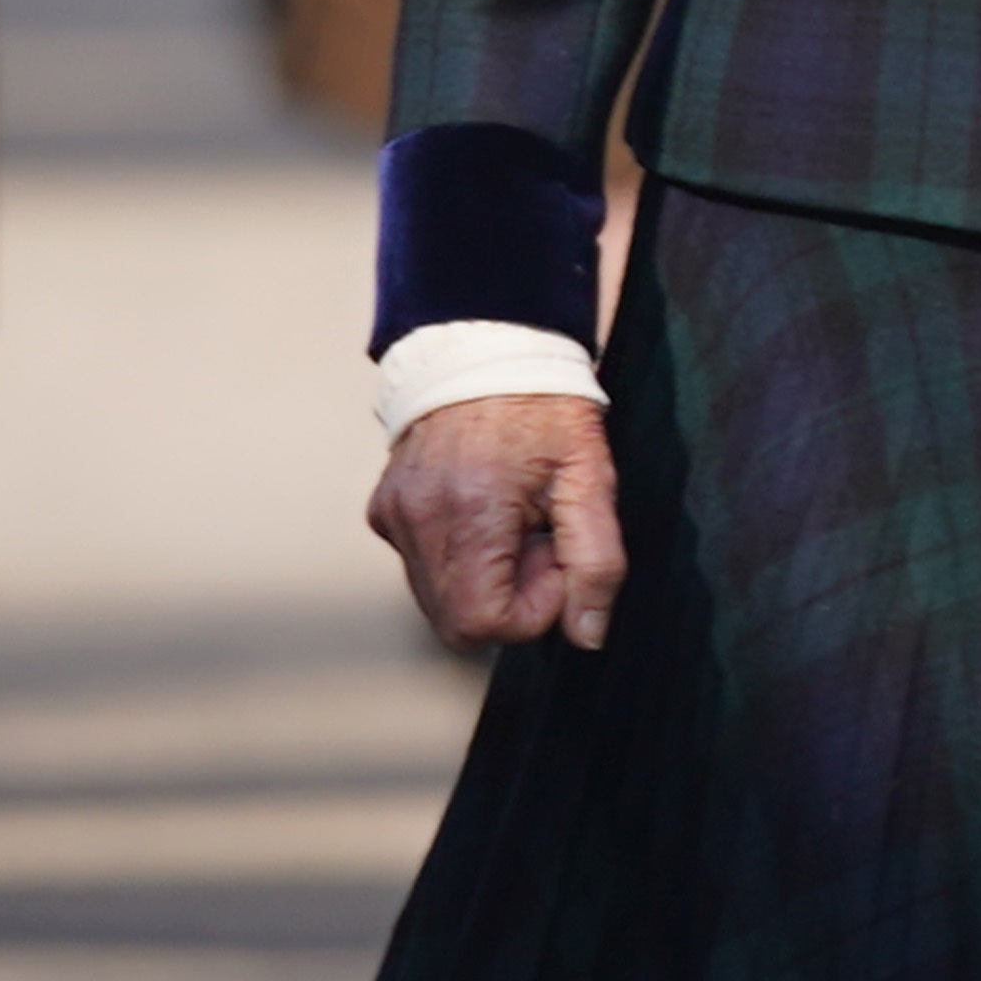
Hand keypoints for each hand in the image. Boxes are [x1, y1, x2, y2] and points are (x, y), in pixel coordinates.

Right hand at [370, 395, 626, 653]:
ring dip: (483, 581)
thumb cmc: (543, 405)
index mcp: (471, 511)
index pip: (484, 623)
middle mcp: (419, 518)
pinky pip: (420, 566)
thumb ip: (596, 561)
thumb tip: (587, 633)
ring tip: (513, 523)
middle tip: (537, 543)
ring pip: (436, 601)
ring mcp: (394, 516)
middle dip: (508, 601)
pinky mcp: (383, 511)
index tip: (555, 560)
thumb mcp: (592, 478)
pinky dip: (456, 560)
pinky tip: (484, 513)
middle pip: (456, 624)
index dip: (532, 610)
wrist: (487, 348)